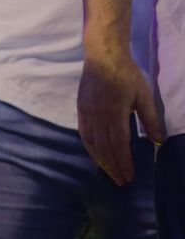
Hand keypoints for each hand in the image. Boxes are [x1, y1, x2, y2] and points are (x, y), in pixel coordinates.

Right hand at [78, 47, 163, 184]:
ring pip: (91, 143)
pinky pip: (84, 133)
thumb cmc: (126, 74)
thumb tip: (158, 140)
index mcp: (115, 113)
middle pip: (104, 148)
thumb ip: (150, 118)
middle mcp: (98, 116)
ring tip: (108, 172)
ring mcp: (87, 113)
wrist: (102, 56)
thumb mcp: (144, 95)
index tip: (129, 177)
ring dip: (100, 160)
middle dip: (112, 166)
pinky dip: (89, 147)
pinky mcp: (81, 109)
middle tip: (120, 182)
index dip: (124, 162)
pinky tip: (95, 154)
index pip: (119, 145)